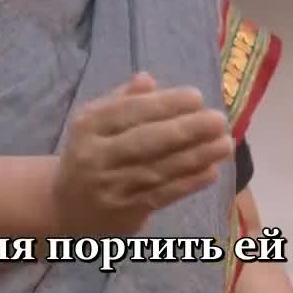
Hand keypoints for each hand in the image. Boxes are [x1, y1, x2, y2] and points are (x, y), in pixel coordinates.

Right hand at [50, 72, 233, 235]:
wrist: (66, 205)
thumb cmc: (91, 152)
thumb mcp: (95, 122)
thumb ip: (122, 100)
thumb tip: (148, 79)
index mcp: (87, 126)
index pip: (128, 111)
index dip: (164, 104)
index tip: (197, 96)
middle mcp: (95, 156)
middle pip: (144, 142)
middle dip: (185, 130)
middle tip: (218, 119)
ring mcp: (110, 187)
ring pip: (158, 170)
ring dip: (196, 157)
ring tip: (225, 143)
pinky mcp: (124, 213)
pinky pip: (162, 195)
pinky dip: (189, 183)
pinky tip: (211, 170)